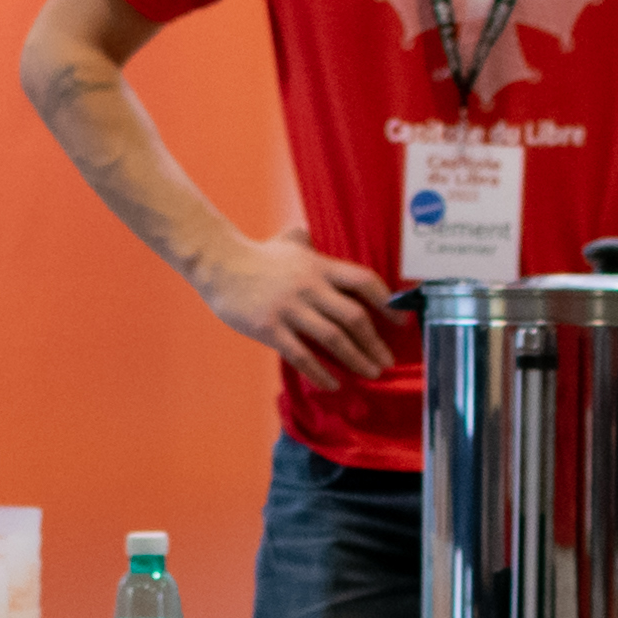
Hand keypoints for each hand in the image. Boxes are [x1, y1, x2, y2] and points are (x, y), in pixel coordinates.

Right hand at [203, 230, 398, 381]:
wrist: (217, 263)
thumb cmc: (255, 255)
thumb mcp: (288, 241)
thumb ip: (305, 239)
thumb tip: (309, 234)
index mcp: (319, 267)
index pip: (363, 282)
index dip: (387, 302)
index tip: (400, 321)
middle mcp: (309, 287)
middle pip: (353, 317)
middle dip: (375, 342)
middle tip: (387, 361)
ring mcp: (290, 309)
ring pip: (333, 338)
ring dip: (356, 359)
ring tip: (370, 373)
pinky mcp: (270, 328)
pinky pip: (301, 355)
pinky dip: (320, 372)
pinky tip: (332, 383)